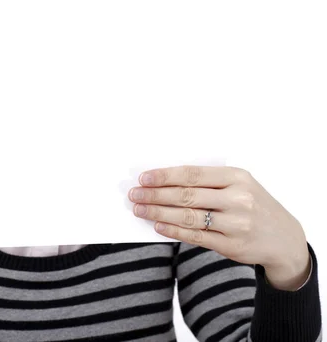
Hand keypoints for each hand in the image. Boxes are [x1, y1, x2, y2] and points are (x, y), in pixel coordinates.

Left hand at [128, 166, 310, 289]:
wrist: (284, 238)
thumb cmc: (253, 204)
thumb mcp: (239, 184)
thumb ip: (208, 182)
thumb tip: (164, 181)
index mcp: (237, 177)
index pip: (192, 174)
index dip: (165, 176)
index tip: (143, 178)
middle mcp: (238, 199)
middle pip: (186, 195)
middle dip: (155, 194)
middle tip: (134, 194)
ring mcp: (236, 224)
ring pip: (188, 216)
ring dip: (158, 213)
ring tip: (139, 209)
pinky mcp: (232, 245)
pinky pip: (195, 236)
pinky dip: (172, 230)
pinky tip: (157, 225)